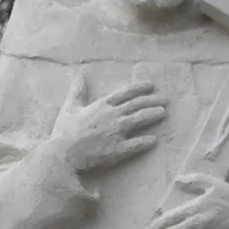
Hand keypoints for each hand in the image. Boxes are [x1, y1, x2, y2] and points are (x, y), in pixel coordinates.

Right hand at [51, 70, 166, 176]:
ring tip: (163, 113)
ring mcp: (116, 132)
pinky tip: (154, 140)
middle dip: (152, 100)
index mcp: (102, 105)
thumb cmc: (65, 132)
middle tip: (165, 99)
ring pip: (139, 120)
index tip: (151, 85)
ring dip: (152, 115)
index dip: (139, 88)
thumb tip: (79, 74)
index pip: (125, 93)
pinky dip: (145, 141)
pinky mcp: (117, 150)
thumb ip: (77, 91)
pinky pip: (135, 144)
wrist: (63, 154)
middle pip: (136, 105)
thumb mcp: (70, 107)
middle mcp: (112, 116)